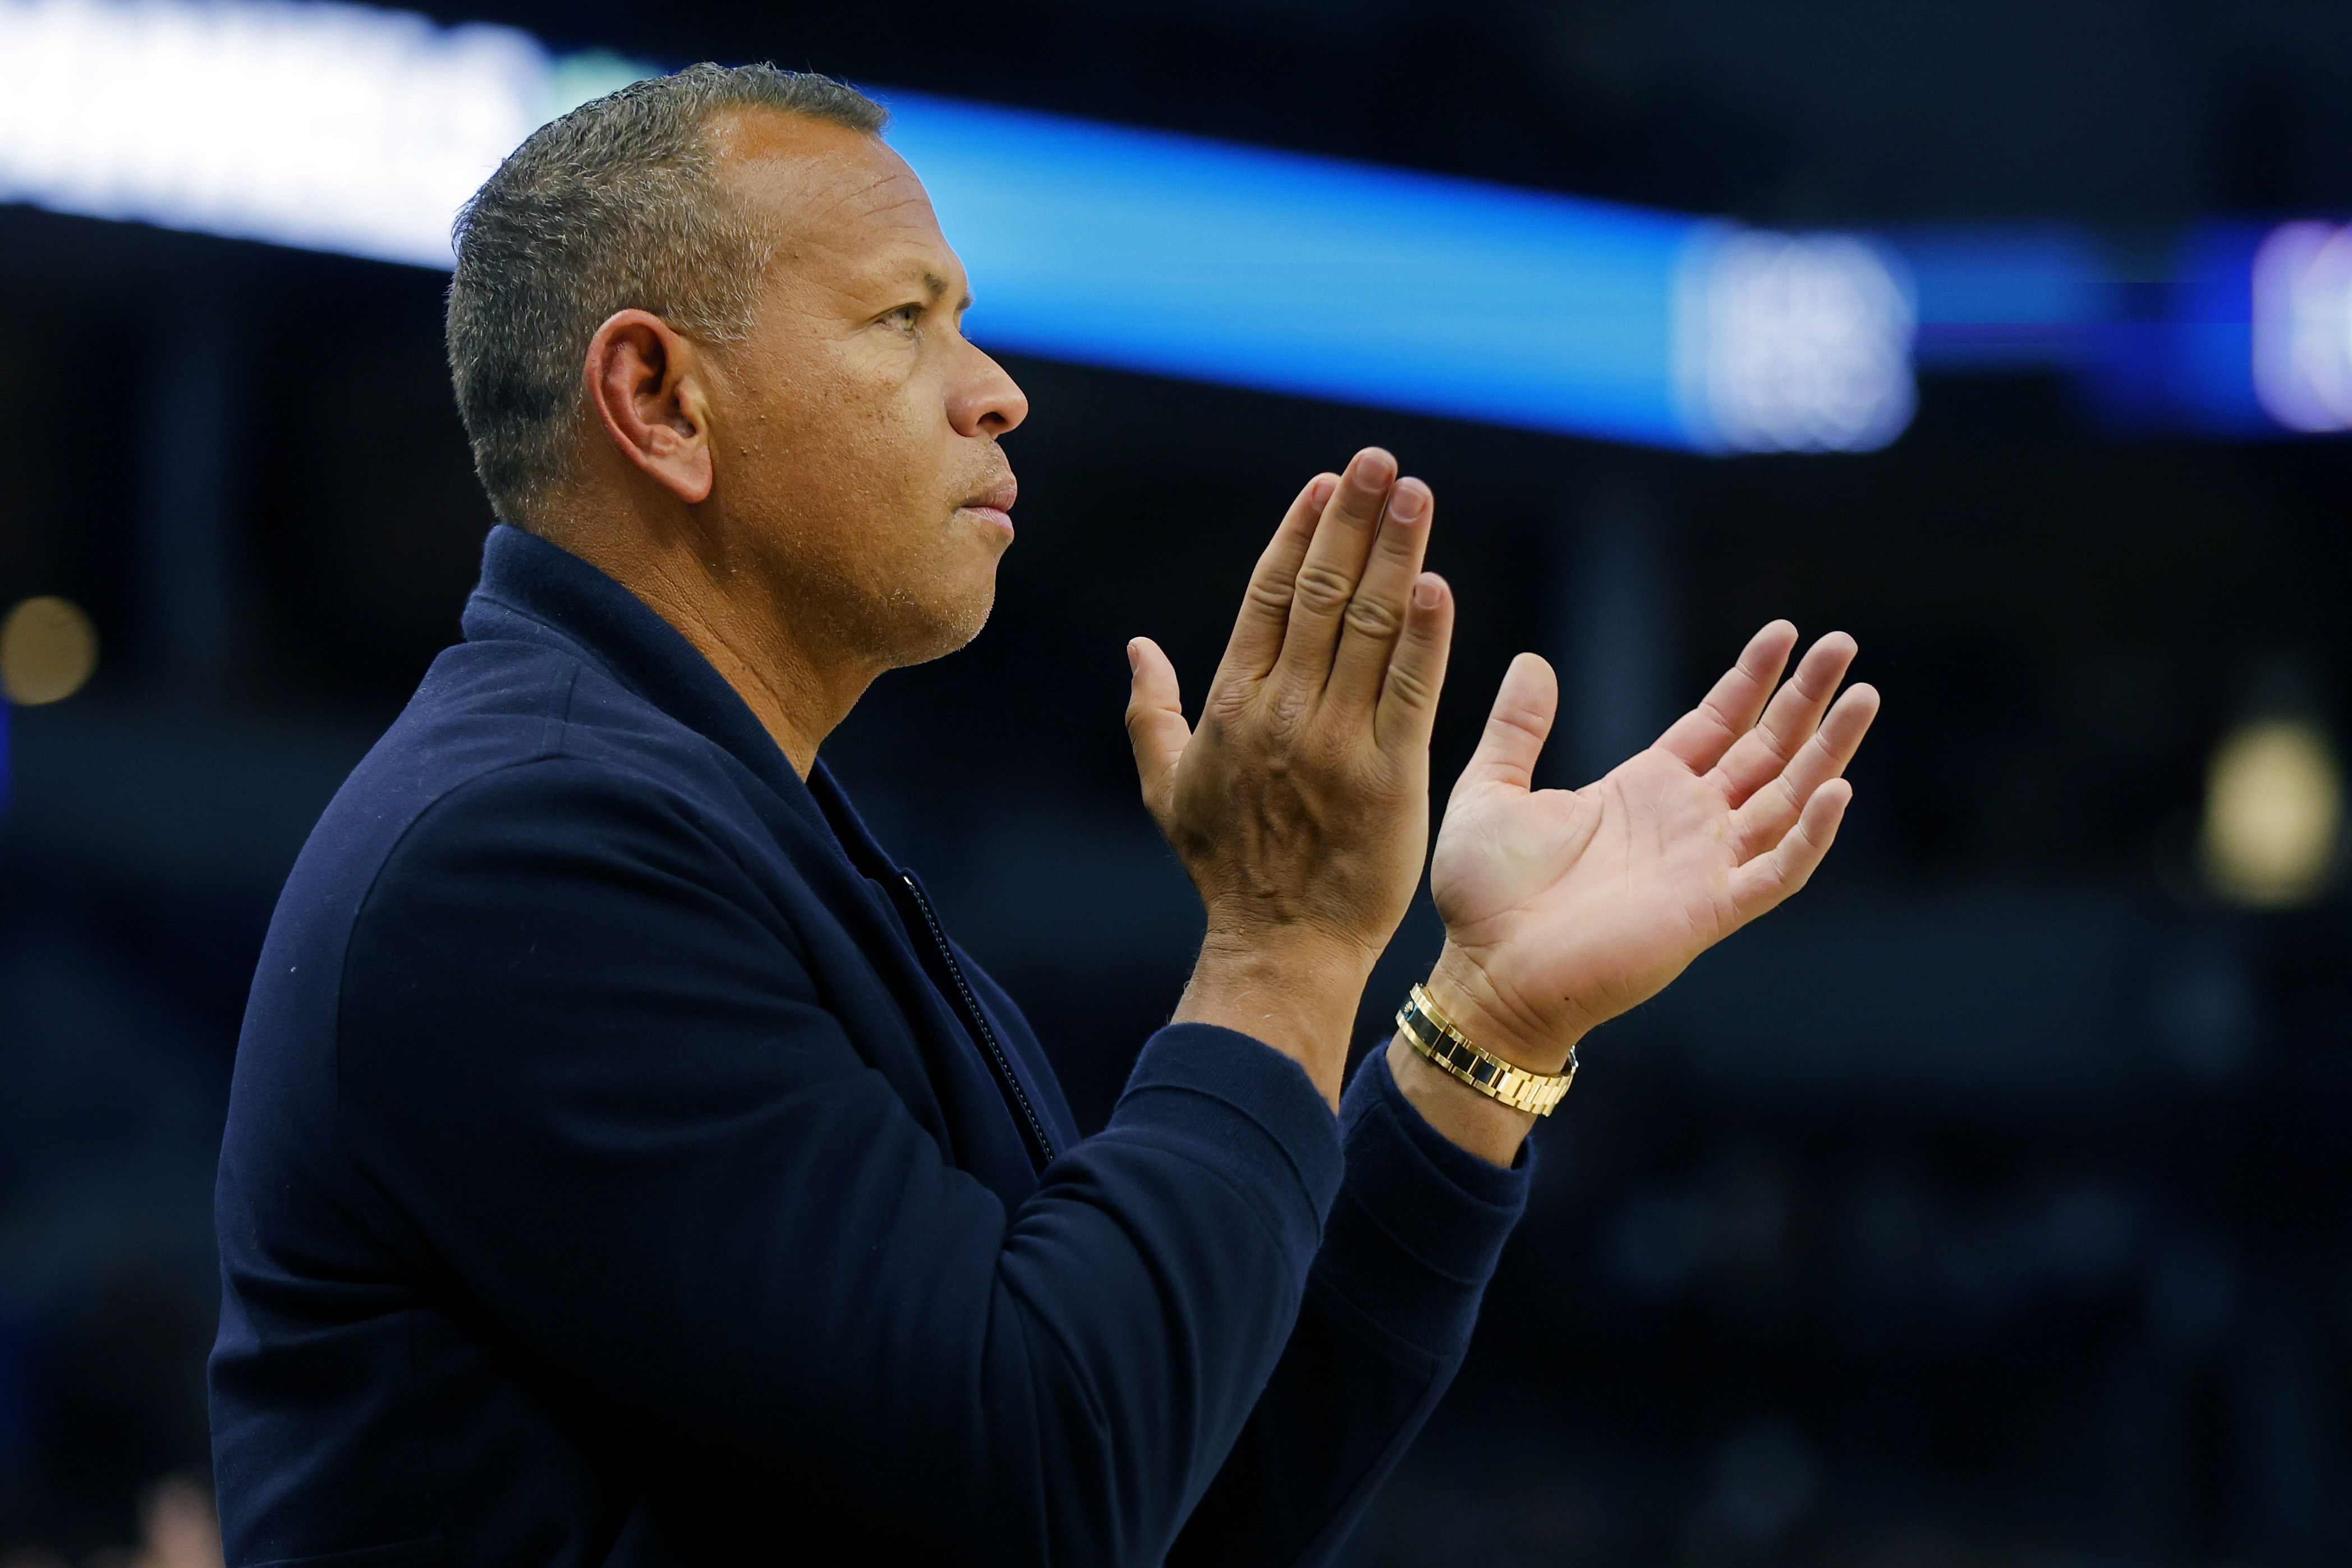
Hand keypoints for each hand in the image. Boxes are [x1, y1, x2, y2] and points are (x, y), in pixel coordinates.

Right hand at [1125, 448, 1454, 1099]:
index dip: (1299, 535)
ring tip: (1414, 491)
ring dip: (1393, 552)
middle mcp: (1281, 712)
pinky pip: (1410, 689)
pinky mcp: (1388, 775)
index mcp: (1232, 705)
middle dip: (1350, 520)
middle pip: (1320, 594)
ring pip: (1366, 626)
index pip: (1268, 597)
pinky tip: (1436, 584)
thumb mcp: (1167, 788)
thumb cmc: (1226, 870)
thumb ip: (1150, 713)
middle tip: (1377, 459)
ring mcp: (1335, 741)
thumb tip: (1136, 647)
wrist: (1278, 947)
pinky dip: (1424, 635)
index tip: (1326, 486)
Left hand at [1424, 622, 1878, 1073]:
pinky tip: (1838, 788)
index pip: (1717, 723)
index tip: (1785, 632)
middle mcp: (1686, 823)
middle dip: (1806, 698)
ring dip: (1829, 749)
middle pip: (1766, 749)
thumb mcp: (1492, 790)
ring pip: (1788, 798)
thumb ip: (1517, 728)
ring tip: (1865, 695)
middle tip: (1844, 644)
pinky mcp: (1711, 911)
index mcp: (1643, 789)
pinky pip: (1777, 869)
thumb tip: (1531, 662)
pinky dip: (1812, 833)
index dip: (1751, 679)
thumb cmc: (1484, 897)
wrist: (1484, 975)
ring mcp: (1705, 866)